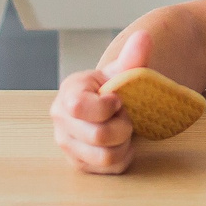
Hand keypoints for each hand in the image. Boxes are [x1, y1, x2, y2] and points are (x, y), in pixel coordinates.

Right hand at [50, 28, 147, 173]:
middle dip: (122, 126)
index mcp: (68, 92)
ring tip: (124, 130)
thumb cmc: (115, 88)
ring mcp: (67, 144)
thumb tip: (144, 37)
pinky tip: (122, 144)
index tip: (118, 101)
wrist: (110, 106)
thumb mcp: (124, 71)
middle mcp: (61, 120)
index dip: (106, 107)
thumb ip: (133, 57)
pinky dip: (123, 157)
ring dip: (124, 143)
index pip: (78, 106)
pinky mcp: (79, 164)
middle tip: (126, 116)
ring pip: (105, 156)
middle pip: (98, 135)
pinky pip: (109, 168)